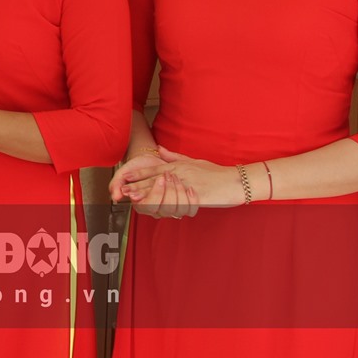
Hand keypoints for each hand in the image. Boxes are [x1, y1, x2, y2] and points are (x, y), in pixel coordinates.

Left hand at [113, 146, 237, 213]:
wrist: (235, 181)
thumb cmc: (215, 172)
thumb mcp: (194, 161)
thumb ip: (175, 157)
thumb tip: (159, 149)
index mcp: (179, 166)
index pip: (154, 169)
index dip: (139, 174)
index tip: (125, 177)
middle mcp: (181, 173)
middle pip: (155, 179)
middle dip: (138, 185)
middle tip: (123, 190)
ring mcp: (188, 184)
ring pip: (163, 190)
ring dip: (147, 194)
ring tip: (134, 198)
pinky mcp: (196, 195)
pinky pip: (178, 200)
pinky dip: (165, 203)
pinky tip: (156, 208)